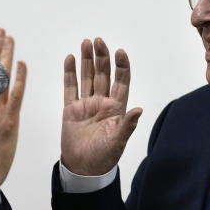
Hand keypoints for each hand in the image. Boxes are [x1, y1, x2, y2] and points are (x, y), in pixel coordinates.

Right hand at [61, 38, 141, 175]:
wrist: (83, 169)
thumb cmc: (104, 157)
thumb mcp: (118, 141)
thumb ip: (127, 125)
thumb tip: (139, 110)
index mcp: (116, 108)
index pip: (121, 81)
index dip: (121, 66)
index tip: (119, 52)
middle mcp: (102, 102)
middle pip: (103, 74)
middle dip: (102, 57)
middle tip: (98, 40)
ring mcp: (86, 104)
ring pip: (87, 77)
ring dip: (87, 60)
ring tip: (86, 43)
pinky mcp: (71, 109)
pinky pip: (70, 87)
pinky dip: (70, 73)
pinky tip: (71, 59)